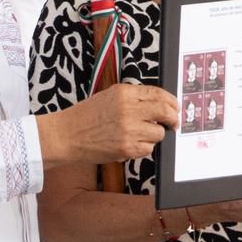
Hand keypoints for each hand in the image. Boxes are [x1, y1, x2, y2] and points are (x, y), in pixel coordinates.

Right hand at [42, 83, 175, 164]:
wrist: (67, 135)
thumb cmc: (87, 116)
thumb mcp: (110, 96)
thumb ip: (134, 97)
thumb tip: (160, 103)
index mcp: (125, 93)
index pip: (159, 94)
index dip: (171, 101)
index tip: (174, 107)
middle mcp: (129, 109)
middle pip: (165, 112)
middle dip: (173, 118)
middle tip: (173, 123)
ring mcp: (129, 129)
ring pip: (159, 133)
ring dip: (154, 135)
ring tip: (139, 134)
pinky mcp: (127, 148)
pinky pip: (148, 149)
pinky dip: (143, 148)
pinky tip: (130, 143)